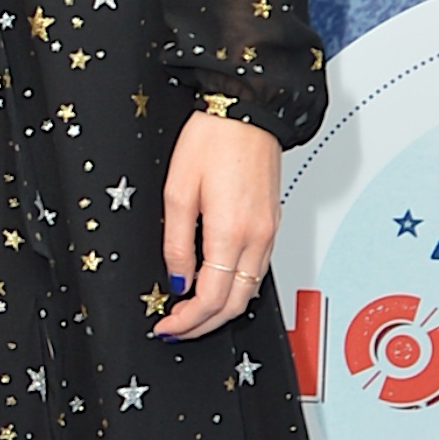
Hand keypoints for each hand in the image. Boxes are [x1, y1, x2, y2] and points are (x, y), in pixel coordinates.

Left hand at [152, 111, 279, 341]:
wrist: (247, 111)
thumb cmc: (213, 140)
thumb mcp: (178, 191)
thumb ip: (177, 243)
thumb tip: (178, 279)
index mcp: (231, 232)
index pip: (210, 298)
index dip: (186, 321)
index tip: (166, 326)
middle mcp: (257, 238)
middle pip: (234, 304)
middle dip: (203, 324)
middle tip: (175, 329)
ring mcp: (269, 232)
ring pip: (249, 290)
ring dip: (220, 310)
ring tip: (190, 313)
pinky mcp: (272, 224)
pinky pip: (256, 270)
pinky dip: (236, 289)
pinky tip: (215, 287)